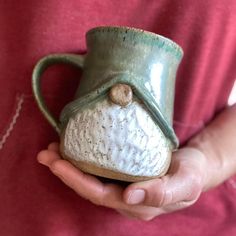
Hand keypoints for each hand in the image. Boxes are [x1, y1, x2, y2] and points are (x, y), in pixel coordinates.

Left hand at [37, 142, 206, 220]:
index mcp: (138, 204)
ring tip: (51, 148)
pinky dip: (81, 158)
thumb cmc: (192, 174)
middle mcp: (125, 197)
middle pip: (88, 187)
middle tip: (46, 154)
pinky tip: (72, 146)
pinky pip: (97, 168)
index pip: (100, 195)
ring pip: (89, 178)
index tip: (59, 164)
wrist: (195, 166)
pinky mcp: (122, 172)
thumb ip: (162, 192)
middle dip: (65, 172)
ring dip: (68, 164)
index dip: (77, 181)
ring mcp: (122, 185)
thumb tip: (129, 196)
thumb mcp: (185, 183)